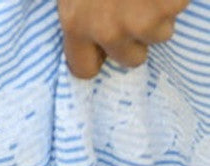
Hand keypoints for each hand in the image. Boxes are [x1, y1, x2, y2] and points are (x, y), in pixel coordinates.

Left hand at [58, 0, 189, 78]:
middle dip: (135, 37)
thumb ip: (78, 17)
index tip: (101, 47)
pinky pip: (178, 8)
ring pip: (160, 35)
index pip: (85, 70)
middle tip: (133, 8)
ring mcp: (143, 20)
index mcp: (77, 24)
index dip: (96, 56)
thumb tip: (86, 41)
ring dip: (158, 15)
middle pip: (131, 59)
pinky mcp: (171, 4)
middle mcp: (110, 30)